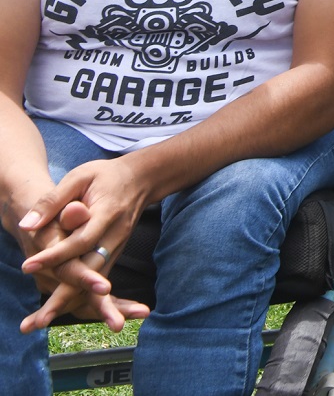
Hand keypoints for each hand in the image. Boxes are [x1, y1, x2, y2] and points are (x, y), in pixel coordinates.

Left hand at [16, 158, 151, 325]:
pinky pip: (95, 280)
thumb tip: (27, 224)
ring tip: (39, 322)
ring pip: (93, 281)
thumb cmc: (105, 176)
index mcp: (108, 214)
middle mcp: (116, 236)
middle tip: (39, 319)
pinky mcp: (113, 256)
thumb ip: (54, 200)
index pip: (80, 240)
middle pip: (90, 272)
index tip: (27, 266)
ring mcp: (117, 248)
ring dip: (68, 303)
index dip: (55, 255)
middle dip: (64, 296)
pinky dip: (78, 299)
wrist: (141, 180)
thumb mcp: (79, 178)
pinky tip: (55, 311)